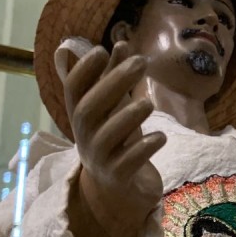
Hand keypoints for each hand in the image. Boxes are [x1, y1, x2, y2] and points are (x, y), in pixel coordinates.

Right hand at [64, 42, 166, 236]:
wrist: (119, 192)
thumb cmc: (117, 141)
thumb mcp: (115, 109)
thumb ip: (115, 79)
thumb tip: (119, 44)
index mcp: (83, 116)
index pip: (74, 90)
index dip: (84, 71)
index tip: (103, 50)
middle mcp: (86, 135)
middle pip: (89, 108)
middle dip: (112, 84)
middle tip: (141, 62)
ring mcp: (101, 158)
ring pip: (106, 137)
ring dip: (127, 117)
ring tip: (148, 102)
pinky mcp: (119, 178)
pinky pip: (128, 163)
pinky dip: (143, 149)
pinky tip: (161, 137)